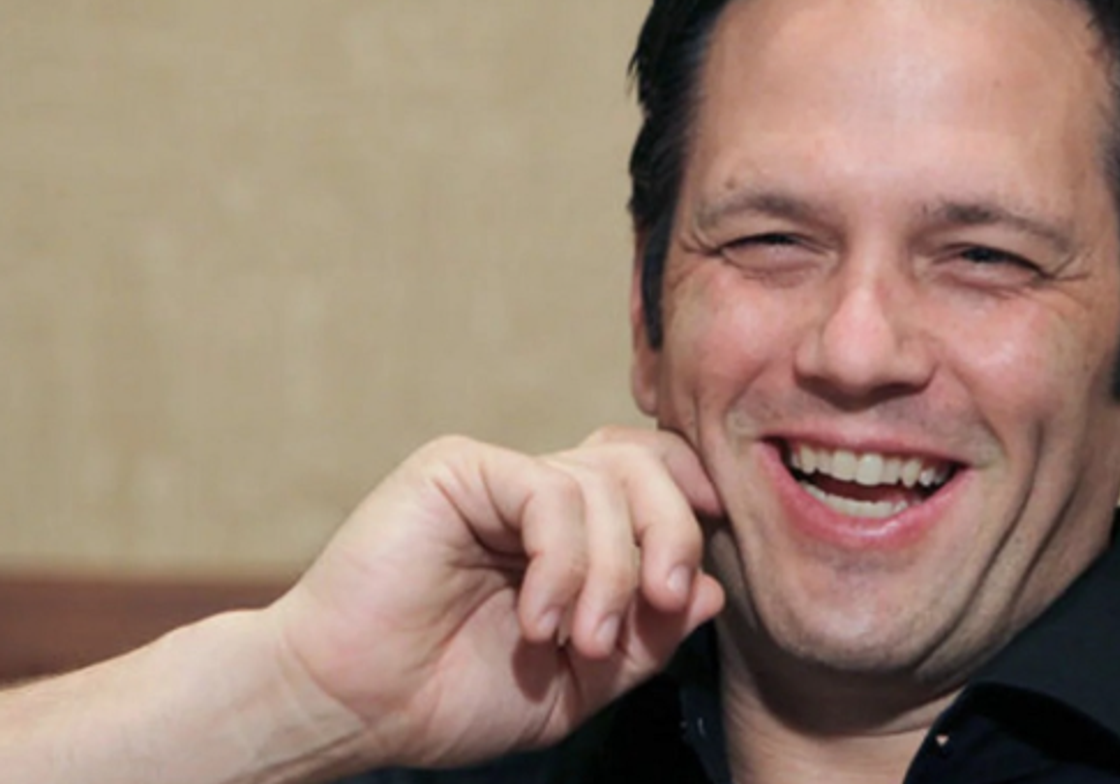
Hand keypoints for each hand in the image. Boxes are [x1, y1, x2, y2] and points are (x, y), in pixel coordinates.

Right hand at [262, 429, 724, 770]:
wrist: (356, 707)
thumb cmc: (454, 696)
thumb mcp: (582, 684)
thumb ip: (648, 640)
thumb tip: (710, 591)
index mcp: (577, 531)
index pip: (662, 477)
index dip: (695, 508)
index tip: (691, 578)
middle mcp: (544, 492)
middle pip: (649, 465)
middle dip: (672, 535)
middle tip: (657, 604)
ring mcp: (502, 476)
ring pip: (604, 483)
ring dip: (608, 573)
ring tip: (576, 641)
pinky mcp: (460, 470)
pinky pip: (547, 490)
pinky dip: (562, 560)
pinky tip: (537, 618)